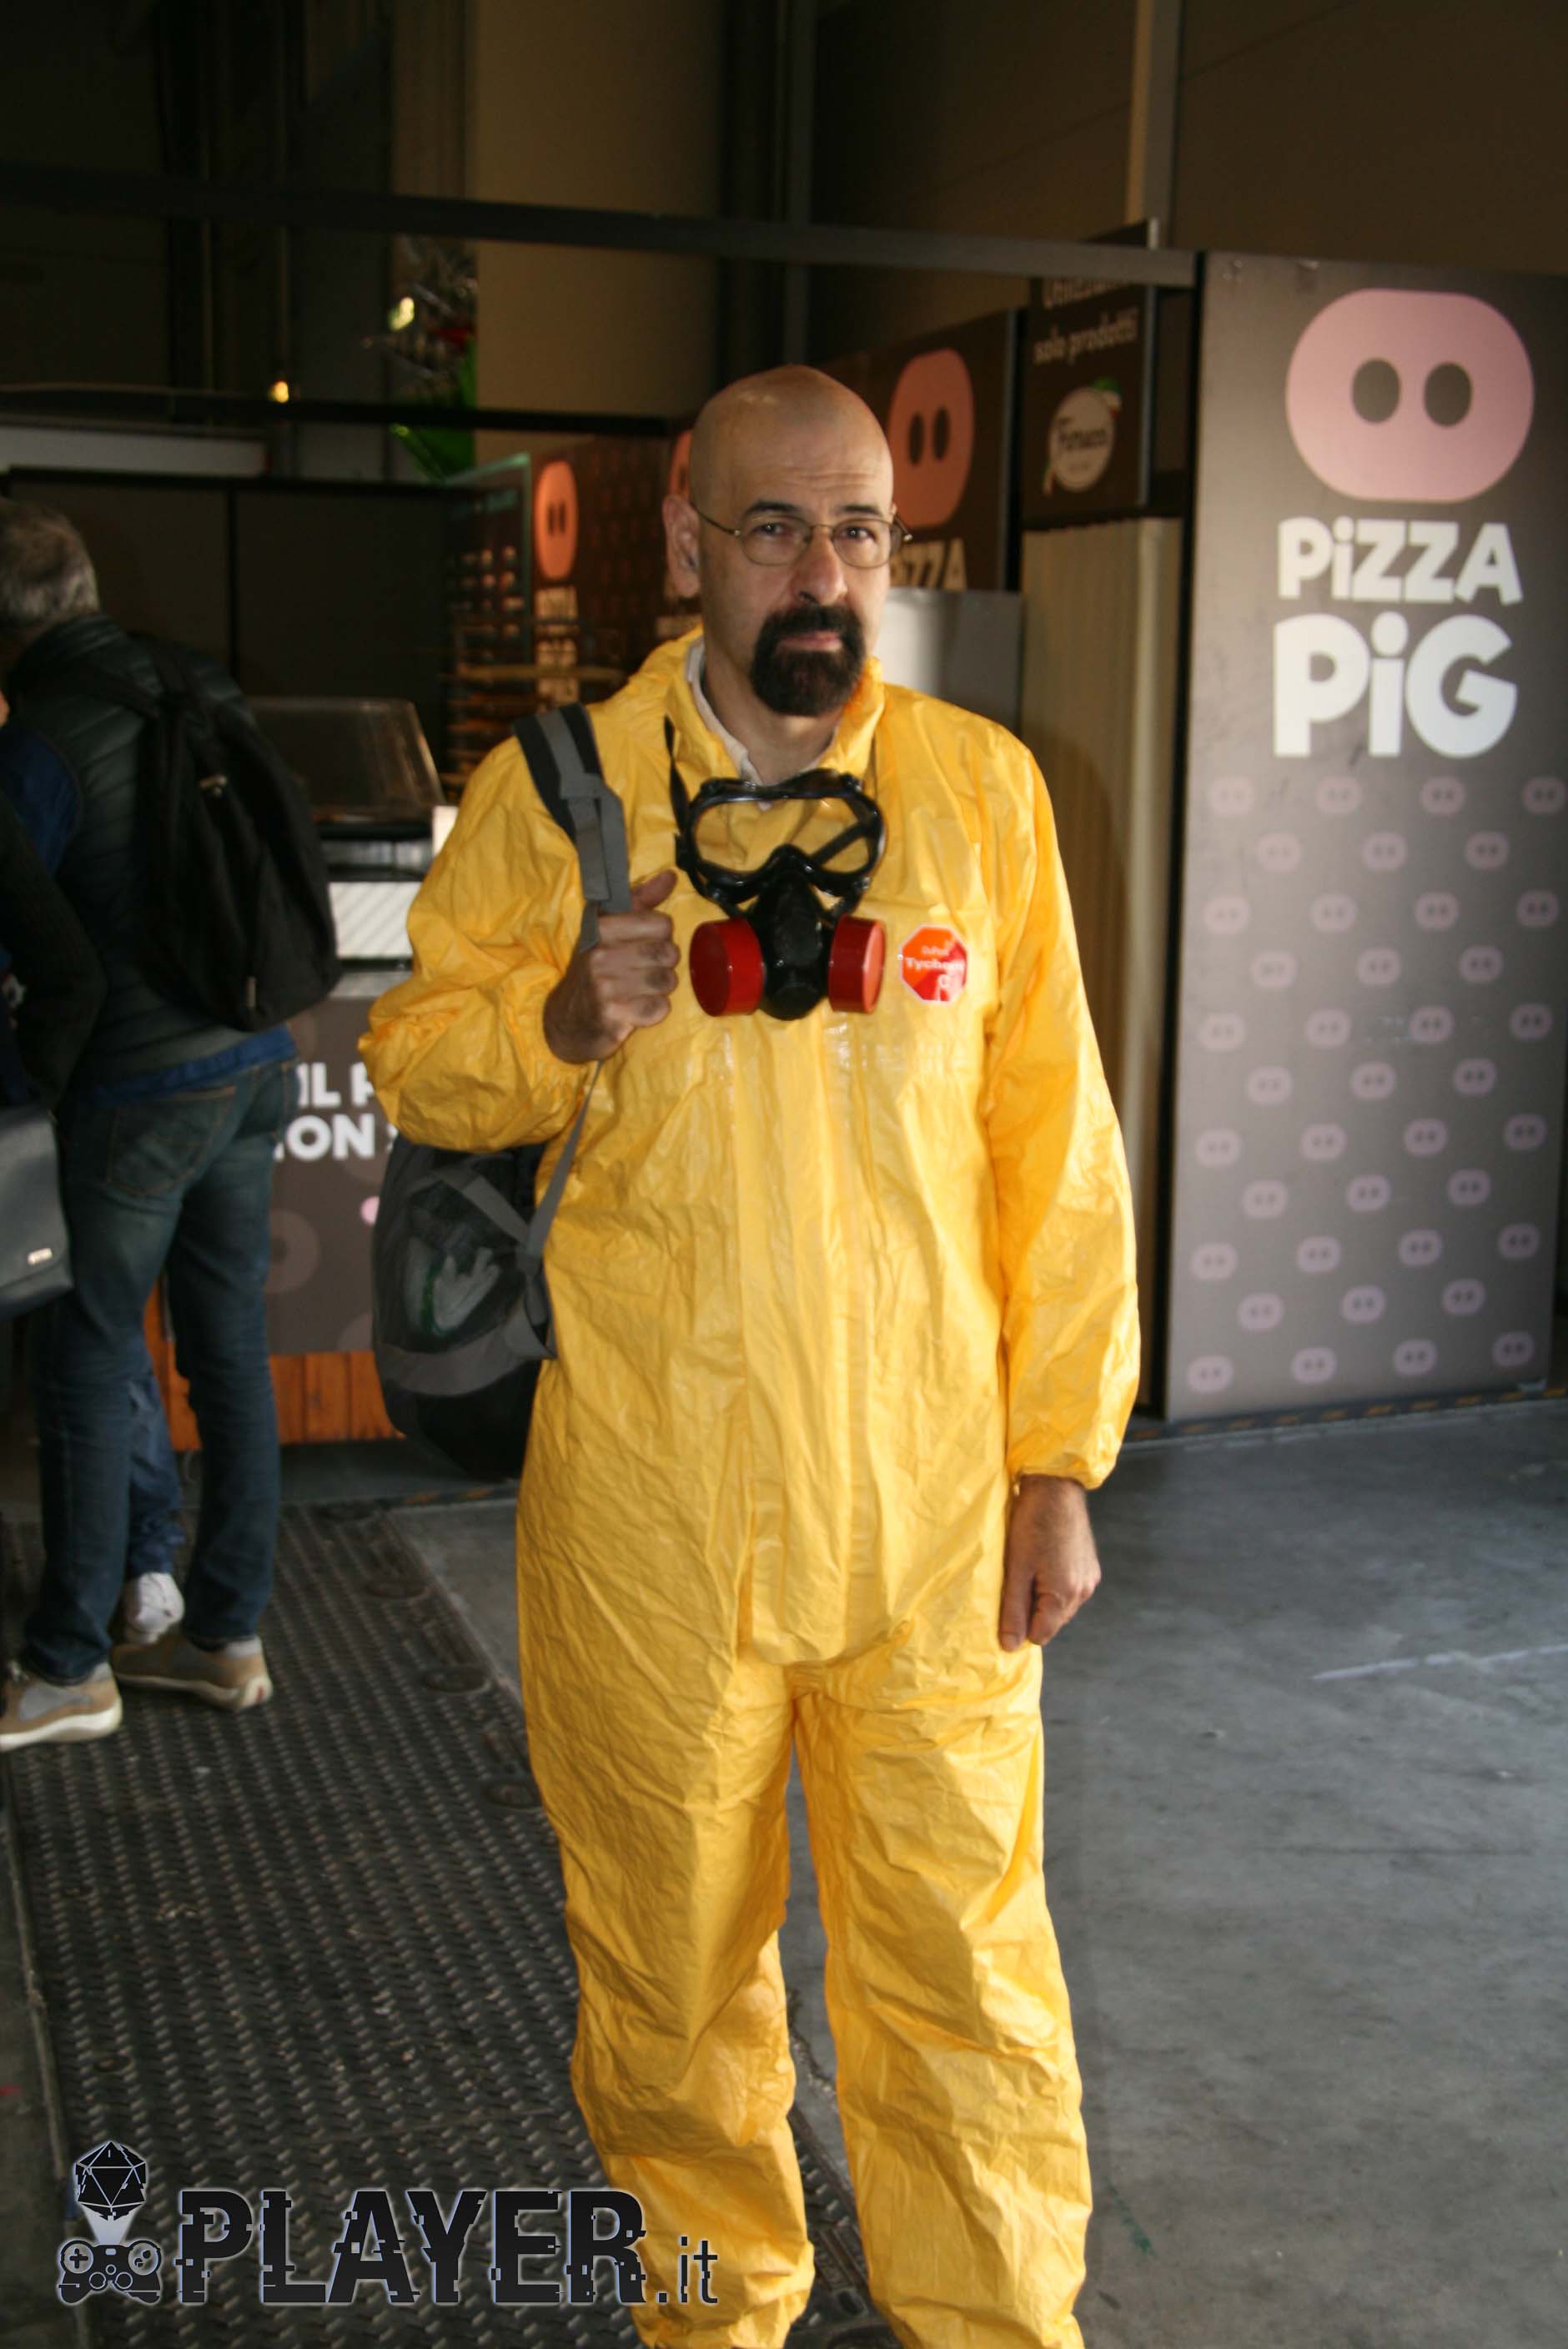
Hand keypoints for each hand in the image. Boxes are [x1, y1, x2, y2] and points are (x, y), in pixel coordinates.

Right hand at [543, 871, 680, 1062]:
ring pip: (667, 981)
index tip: (644, 944)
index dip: (660, 937)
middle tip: (644, 970)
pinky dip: (654, 1011)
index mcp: (602, 928)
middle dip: (663, 964)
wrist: (567, 1019)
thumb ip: (640, 901)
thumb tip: (670, 876)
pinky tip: (637, 1008)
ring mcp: (605, 987)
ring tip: (641, 989)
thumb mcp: (609, 929)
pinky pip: (659, 1008)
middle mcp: (601, 955)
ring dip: (660, 988)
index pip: (663, 924)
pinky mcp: (612, 1016)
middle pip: (668, 953)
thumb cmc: (595, 970)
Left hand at [998, 1475, 1100, 1650]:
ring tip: (1028, 1567)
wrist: (1056, 1486)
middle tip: (1014, 1580)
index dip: (1018, 1625)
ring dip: (1042, 1596)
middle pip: (1051, 1622)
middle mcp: (1083, 1591)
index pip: (1039, 1635)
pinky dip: (1054, 1584)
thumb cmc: (1031, 1523)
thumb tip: (1009, 1646)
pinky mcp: (1090, 1566)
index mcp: (1064, 1595)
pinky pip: (1069, 1589)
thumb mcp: (1016, 1568)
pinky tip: (1043, 1561)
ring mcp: (1089, 1578)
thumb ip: (1013, 1610)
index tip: (1005, 1603)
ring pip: (1060, 1606)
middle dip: (1031, 1610)